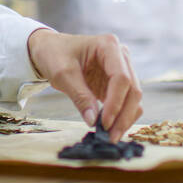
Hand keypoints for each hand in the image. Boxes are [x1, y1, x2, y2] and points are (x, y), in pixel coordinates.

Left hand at [26, 29, 142, 141]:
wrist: (50, 49)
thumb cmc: (55, 54)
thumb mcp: (62, 74)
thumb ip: (80, 96)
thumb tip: (93, 121)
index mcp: (108, 46)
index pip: (121, 78)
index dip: (116, 103)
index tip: (104, 123)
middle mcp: (120, 55)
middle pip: (133, 89)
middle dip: (124, 115)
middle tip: (111, 137)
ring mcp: (121, 68)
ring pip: (133, 97)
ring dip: (125, 118)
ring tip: (110, 136)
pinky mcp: (116, 81)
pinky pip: (125, 101)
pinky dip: (120, 116)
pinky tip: (110, 129)